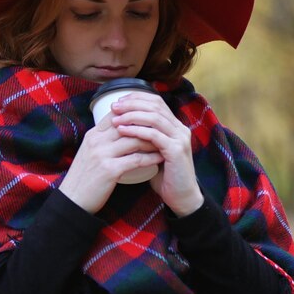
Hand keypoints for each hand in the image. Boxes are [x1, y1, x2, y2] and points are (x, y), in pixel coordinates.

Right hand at [58, 111, 163, 213]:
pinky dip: (150, 158)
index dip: (133, 114)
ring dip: (152, 141)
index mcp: (92, 135)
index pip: (115, 115)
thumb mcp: (89, 153)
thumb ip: (102, 142)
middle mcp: (96, 141)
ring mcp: (102, 155)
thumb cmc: (83, 177)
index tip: (149, 118)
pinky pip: (136, 159)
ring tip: (165, 143)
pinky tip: (160, 158)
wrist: (72, 199)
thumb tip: (120, 133)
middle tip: (163, 129)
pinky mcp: (109, 170)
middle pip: (127, 124)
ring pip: (134, 140)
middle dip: (147, 125)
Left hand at [111, 92, 202, 216]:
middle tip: (113, 107)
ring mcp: (180, 138)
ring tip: (114, 119)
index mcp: (174, 125)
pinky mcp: (176, 150)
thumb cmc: (163, 175)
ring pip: (154, 118)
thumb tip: (119, 123)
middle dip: (132, 104)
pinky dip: (136, 131)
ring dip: (131, 116)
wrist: (180, 196)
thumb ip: (142, 136)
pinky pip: (154, 135)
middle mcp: (180, 128)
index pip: (156, 101)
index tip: (118, 101)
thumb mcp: (151, 150)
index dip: (136, 97)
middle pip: (155, 105)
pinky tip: (122, 130)